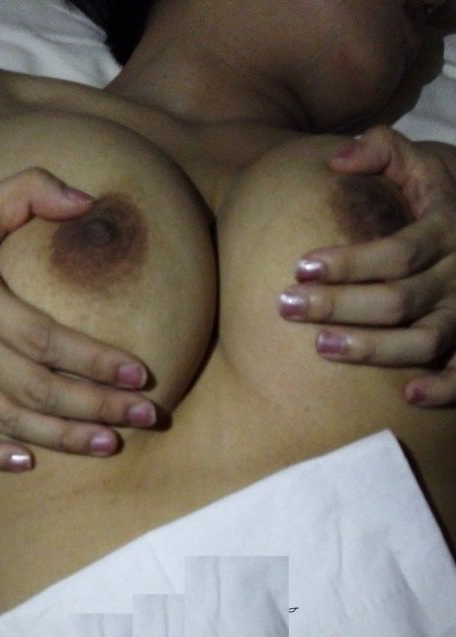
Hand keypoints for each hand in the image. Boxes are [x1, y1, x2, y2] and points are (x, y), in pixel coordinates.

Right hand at [0, 168, 155, 470]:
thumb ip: (31, 190)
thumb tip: (89, 200)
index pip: (43, 338)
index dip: (95, 360)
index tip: (140, 373)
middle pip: (36, 388)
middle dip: (96, 406)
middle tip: (147, 415)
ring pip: (9, 419)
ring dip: (63, 437)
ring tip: (111, 443)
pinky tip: (31, 463)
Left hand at [278, 126, 455, 405]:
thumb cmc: (440, 204)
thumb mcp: (422, 167)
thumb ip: (383, 150)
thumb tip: (336, 160)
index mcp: (445, 230)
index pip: (396, 252)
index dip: (349, 262)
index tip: (299, 266)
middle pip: (398, 300)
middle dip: (339, 305)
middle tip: (287, 306)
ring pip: (425, 340)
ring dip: (373, 349)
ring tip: (320, 346)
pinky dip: (442, 388)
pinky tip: (407, 395)